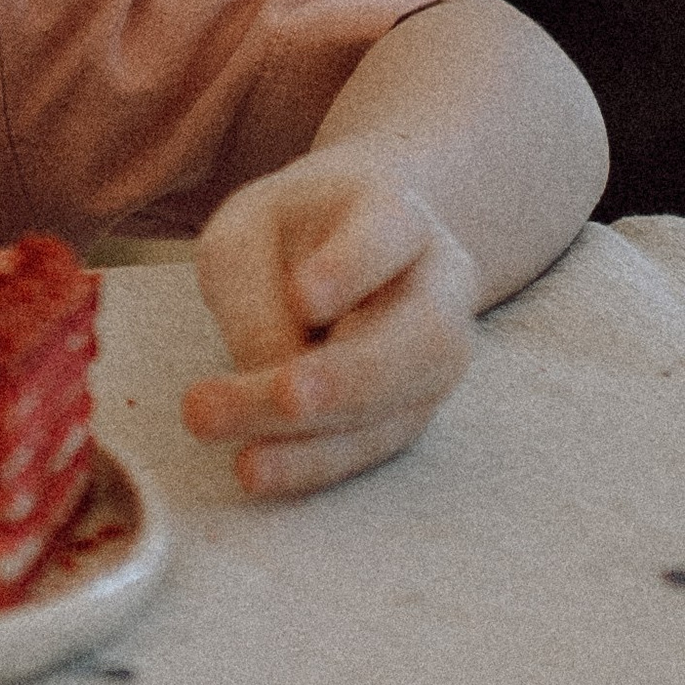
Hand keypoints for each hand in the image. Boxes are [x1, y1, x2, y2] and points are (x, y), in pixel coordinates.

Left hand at [181, 151, 478, 497]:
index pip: (389, 232)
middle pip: (418, 335)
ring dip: (319, 438)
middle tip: (281, 395)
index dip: (351, 266)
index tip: (303, 296)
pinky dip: (313, 463)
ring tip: (246, 459)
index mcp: (398, 214)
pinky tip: (257, 470)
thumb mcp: (246, 235)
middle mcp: (438, 288)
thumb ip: (253, 295)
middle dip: (349, 376)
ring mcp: (435, 358)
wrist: (340, 251)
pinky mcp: (409, 412)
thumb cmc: (286, 236)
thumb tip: (269, 377)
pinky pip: (371, 446)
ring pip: (398, 405)